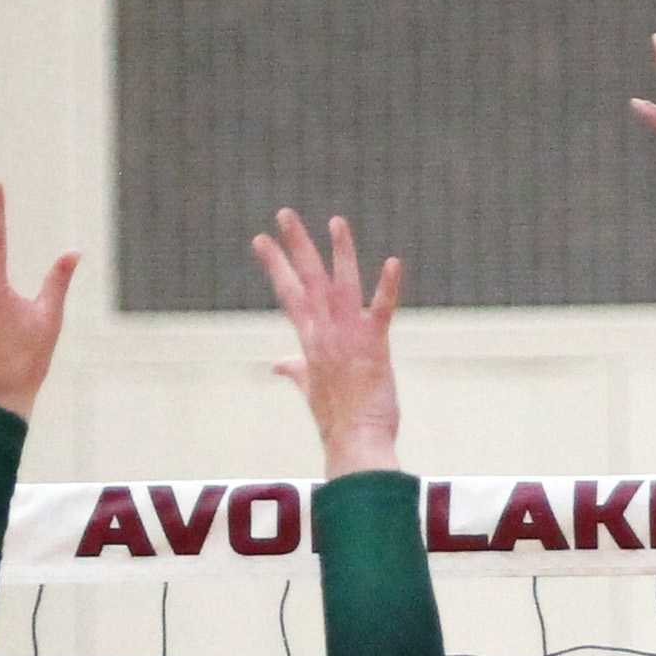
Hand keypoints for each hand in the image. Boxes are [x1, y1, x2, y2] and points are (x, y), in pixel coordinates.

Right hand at [250, 212, 402, 478]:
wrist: (355, 442)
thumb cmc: (337, 421)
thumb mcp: (310, 391)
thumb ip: (295, 371)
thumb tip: (278, 364)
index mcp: (309, 342)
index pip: (289, 295)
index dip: (276, 266)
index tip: (261, 240)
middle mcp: (325, 334)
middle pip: (307, 281)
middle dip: (295, 246)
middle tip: (285, 214)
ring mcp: (348, 337)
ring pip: (342, 285)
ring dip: (340, 252)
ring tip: (336, 221)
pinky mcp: (375, 346)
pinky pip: (381, 310)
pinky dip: (388, 287)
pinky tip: (394, 263)